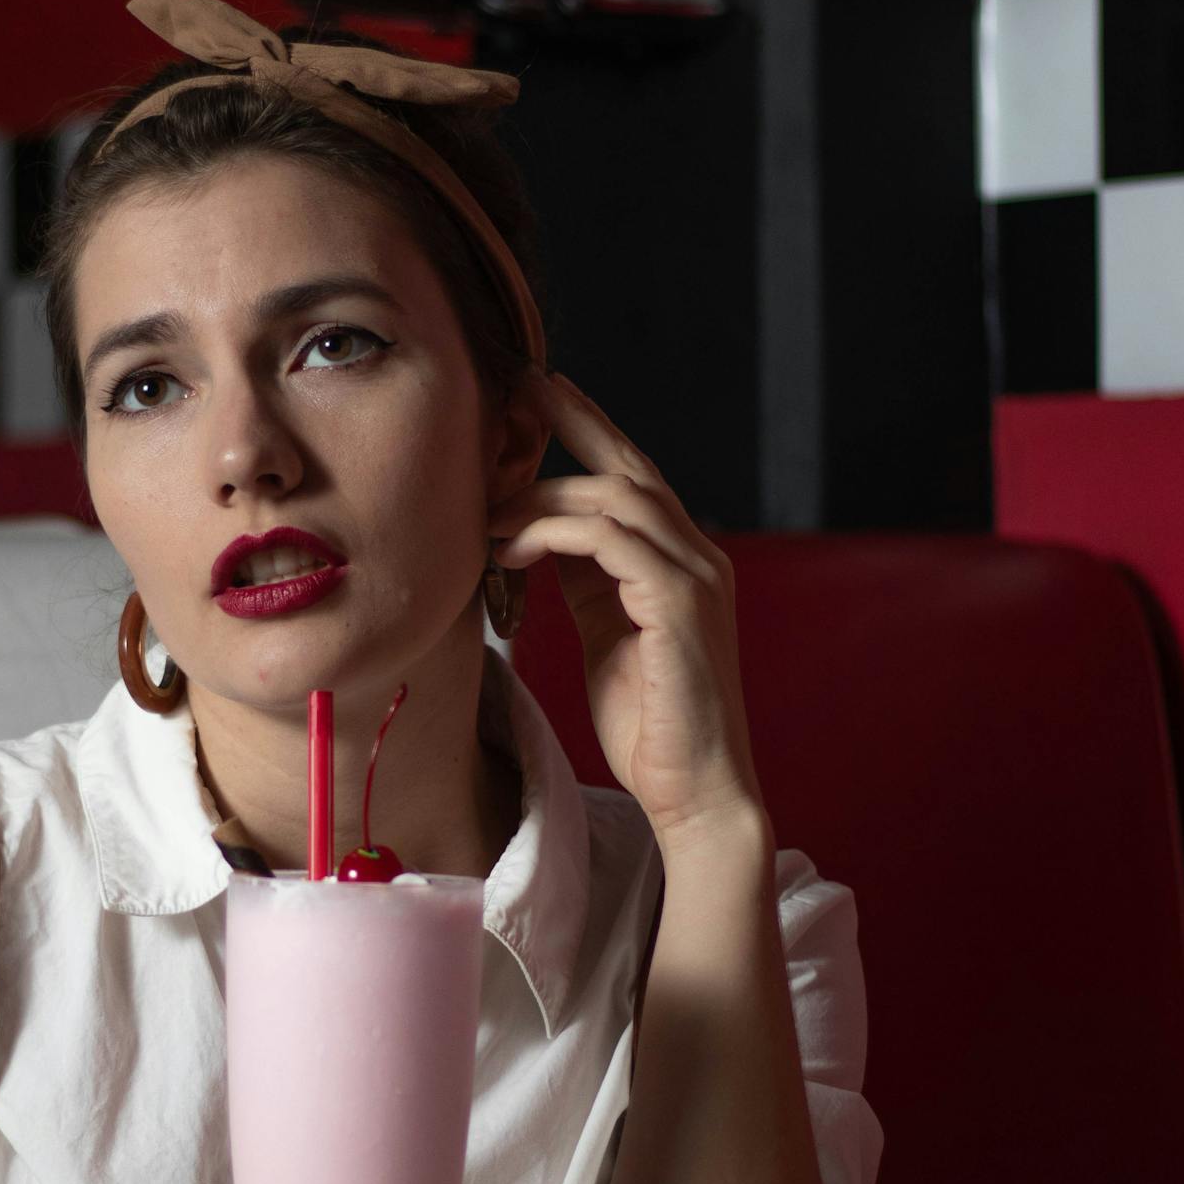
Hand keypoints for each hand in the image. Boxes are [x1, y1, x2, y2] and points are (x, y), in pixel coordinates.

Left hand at [488, 368, 766, 850]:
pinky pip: (612, 541)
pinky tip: (511, 548)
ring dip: (541, 496)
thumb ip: (585, 580)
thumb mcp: (604, 633)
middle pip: (628, 468)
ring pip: (615, 498)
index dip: (586, 428)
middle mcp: (698, 557)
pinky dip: (554, 532)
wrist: (693, 791)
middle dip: (568, 425)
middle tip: (508, 396)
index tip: (535, 392)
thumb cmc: (648, 722)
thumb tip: (539, 534)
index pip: (633, 475)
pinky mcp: (681, 605)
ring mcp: (696, 577)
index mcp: (681, 561)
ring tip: (485, 510)